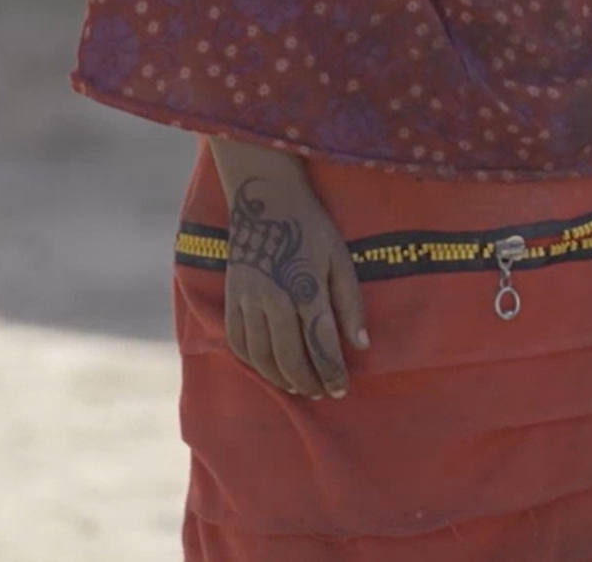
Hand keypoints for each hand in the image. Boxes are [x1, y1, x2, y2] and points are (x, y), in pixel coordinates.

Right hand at [210, 144, 366, 398]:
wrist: (265, 198)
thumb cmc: (311, 227)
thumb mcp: (340, 258)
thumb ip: (350, 303)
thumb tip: (360, 344)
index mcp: (305, 288)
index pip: (320, 346)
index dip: (332, 373)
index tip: (341, 388)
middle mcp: (273, 299)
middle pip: (289, 358)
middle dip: (308, 382)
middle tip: (323, 393)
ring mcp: (247, 299)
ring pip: (261, 356)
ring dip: (281, 378)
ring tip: (298, 386)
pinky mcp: (231, 297)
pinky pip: (238, 343)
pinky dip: (254, 363)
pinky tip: (269, 369)